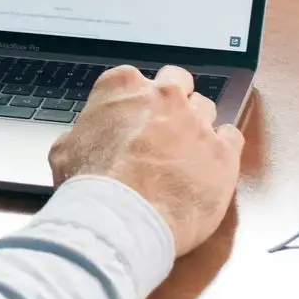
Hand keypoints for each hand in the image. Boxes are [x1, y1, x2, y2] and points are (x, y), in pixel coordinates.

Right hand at [49, 65, 243, 256]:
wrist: (122, 218)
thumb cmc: (92, 187)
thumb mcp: (66, 151)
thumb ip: (82, 134)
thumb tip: (81, 142)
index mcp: (123, 87)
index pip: (135, 79)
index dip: (135, 102)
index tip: (133, 118)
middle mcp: (164, 96)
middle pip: (178, 82)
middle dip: (173, 101)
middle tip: (164, 127)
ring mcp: (197, 121)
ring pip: (207, 108)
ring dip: (197, 127)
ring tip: (186, 155)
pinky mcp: (223, 152)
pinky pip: (233, 136)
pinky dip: (224, 148)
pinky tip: (211, 164)